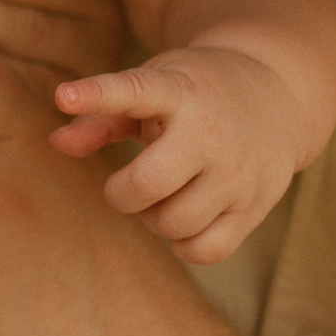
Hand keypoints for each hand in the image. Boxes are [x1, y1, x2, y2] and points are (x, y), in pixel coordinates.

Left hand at [50, 48, 310, 264]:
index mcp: (179, 92)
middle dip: (123, 194)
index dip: (97, 94)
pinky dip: (184, 246)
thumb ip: (102, 115)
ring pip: (176, 224)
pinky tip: (185, 221)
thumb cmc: (196, 93)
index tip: (63, 95)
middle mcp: (211, 132)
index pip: (135, 90)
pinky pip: (207, 250)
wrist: (279, 94)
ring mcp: (238, 172)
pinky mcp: (256, 205)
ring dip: (154, 220)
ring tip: (164, 197)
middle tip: (129, 184)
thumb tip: (56, 144)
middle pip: (147, 184)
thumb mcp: (155, 85)